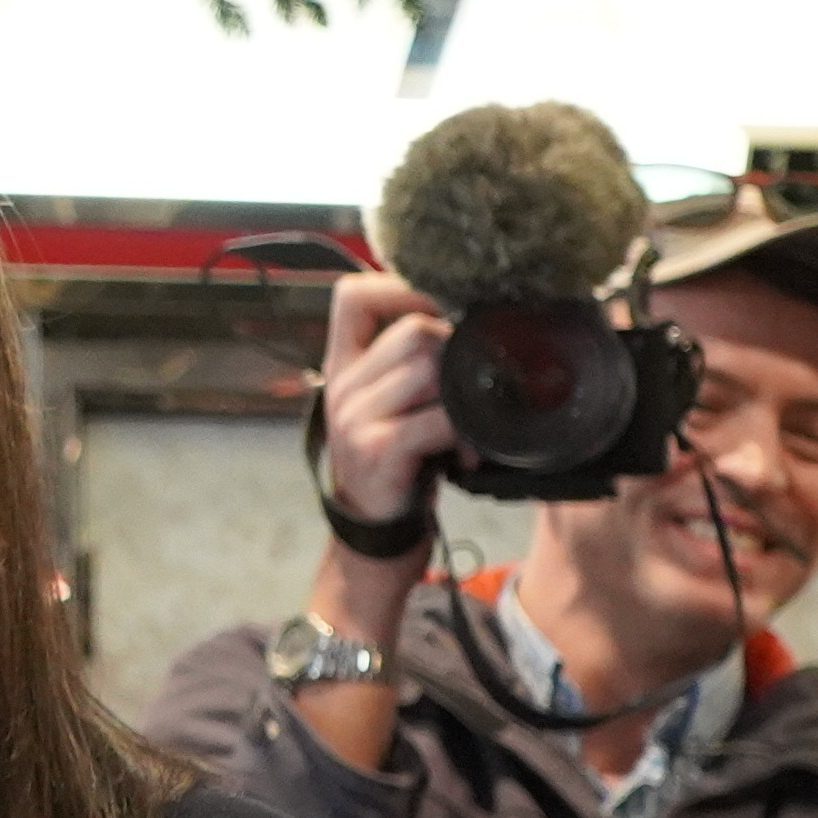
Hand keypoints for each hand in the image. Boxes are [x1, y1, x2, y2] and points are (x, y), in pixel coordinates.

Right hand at [316, 270, 455, 531]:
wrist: (374, 529)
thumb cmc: (396, 459)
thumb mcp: (389, 403)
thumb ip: (410, 362)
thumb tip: (469, 320)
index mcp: (342, 365)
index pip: (352, 296)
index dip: (400, 288)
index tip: (440, 310)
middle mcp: (341, 386)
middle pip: (413, 331)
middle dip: (457, 352)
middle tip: (476, 384)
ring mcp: (355, 419)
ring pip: (429, 368)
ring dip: (467, 393)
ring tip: (475, 422)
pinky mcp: (378, 450)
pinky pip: (439, 418)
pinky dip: (467, 432)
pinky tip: (468, 451)